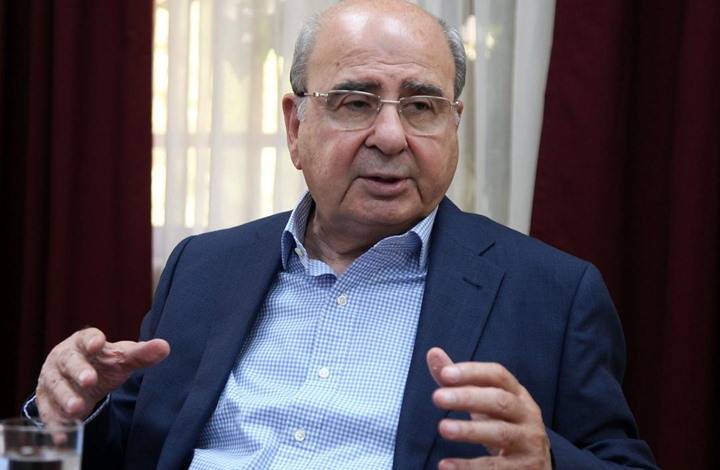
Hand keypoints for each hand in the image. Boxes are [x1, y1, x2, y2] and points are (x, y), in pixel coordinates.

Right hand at [36, 327, 169, 422]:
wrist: (78, 379)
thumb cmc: (102, 363)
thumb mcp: (122, 359)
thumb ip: (141, 354)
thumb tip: (165, 347)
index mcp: (83, 342)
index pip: (87, 337)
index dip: (92, 340)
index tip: (98, 344)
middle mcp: (64, 358)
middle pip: (69, 362)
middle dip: (79, 371)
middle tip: (90, 381)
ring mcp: (52, 379)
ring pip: (56, 386)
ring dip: (66, 398)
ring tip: (78, 409)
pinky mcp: (45, 400)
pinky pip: (48, 412)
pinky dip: (55, 423)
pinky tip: (63, 435)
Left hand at [427, 347, 550, 469]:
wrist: (536, 464)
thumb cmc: (503, 424)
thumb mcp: (486, 401)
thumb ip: (459, 379)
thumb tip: (433, 352)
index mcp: (517, 394)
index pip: (498, 375)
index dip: (472, 372)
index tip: (445, 373)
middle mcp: (527, 415)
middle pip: (499, 401)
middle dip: (468, 397)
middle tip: (437, 397)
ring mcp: (528, 442)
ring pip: (501, 433)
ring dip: (469, 430)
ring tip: (442, 428)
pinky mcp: (525, 468)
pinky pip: (495, 467)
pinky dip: (468, 467)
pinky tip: (445, 465)